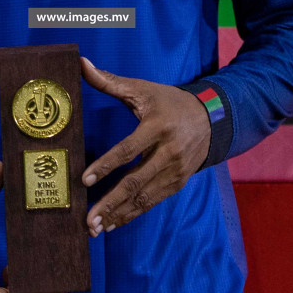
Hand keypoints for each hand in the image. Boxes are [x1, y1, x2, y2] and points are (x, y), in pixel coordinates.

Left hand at [79, 56, 211, 236]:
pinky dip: (132, 214)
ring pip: (144, 197)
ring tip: (95, 228)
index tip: (85, 180)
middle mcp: (169, 151)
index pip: (128, 150)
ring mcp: (176, 170)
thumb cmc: (169, 102)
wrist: (211, 118)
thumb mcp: (142, 89)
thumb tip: (80, 64)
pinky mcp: (178, 183)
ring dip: (119, 214)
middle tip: (88, 219)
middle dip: (110, 202)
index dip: (106, 165)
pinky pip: (152, 202)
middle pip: (136, 181)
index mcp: (158, 126)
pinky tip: (113, 223)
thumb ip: (110, 81)